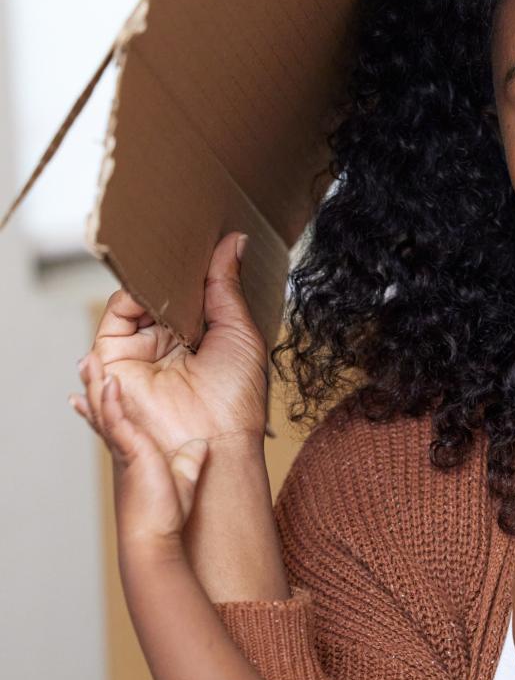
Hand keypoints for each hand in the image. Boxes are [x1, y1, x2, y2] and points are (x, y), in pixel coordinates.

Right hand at [71, 232, 267, 466]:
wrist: (215, 444)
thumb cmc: (236, 399)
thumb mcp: (238, 331)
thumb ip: (225, 286)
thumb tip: (234, 240)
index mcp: (195, 338)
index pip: (184, 293)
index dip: (188, 268)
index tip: (201, 236)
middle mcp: (163, 345)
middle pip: (156, 294)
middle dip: (166, 269)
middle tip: (180, 241)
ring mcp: (138, 354)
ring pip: (132, 303)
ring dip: (148, 282)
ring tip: (165, 263)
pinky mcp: (114, 363)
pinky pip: (111, 322)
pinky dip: (126, 300)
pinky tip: (148, 290)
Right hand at [96, 373, 208, 552]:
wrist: (154, 535)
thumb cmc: (165, 514)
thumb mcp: (183, 478)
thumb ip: (190, 460)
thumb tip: (200, 447)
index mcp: (134, 447)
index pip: (117, 416)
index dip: (109, 397)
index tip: (104, 379)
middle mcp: (124, 444)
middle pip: (105, 406)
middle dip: (95, 382)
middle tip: (87, 358)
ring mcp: (124, 446)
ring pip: (104, 408)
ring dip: (97, 383)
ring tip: (89, 359)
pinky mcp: (128, 451)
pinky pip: (117, 421)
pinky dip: (112, 401)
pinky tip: (111, 381)